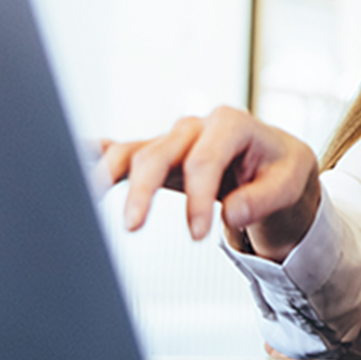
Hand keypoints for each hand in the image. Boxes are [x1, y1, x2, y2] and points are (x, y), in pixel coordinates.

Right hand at [92, 106, 323, 258]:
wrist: (275, 163)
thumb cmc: (281, 169)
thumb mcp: (290, 183)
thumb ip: (263, 198)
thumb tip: (232, 213)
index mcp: (230, 124)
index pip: (203, 160)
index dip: (198, 197)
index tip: (197, 234)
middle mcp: (195, 127)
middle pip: (158, 153)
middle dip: (142, 190)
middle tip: (132, 227)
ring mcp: (172, 140)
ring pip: (132, 152)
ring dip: (107, 174)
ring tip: (86, 197)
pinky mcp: (158, 156)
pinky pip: (121, 152)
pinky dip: (95, 155)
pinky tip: (70, 160)